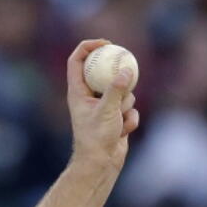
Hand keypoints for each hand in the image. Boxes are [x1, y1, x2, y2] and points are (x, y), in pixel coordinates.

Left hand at [65, 39, 139, 171]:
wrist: (101, 162)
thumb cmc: (96, 138)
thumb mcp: (107, 110)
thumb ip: (117, 90)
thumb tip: (126, 70)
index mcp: (77, 92)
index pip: (76, 61)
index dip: (88, 47)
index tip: (106, 43)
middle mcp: (88, 96)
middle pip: (102, 72)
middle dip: (117, 71)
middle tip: (128, 62)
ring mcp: (103, 106)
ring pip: (122, 91)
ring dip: (126, 104)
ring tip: (118, 119)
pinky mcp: (116, 116)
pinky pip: (129, 108)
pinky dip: (129, 119)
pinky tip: (123, 132)